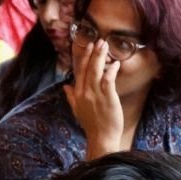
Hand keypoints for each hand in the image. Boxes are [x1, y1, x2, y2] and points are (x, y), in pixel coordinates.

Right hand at [63, 40, 122, 158]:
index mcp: (77, 94)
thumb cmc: (92, 125)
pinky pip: (108, 79)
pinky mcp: (107, 97)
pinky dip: (111, 70)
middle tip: (97, 41)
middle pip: (87, 68)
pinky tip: (115, 64)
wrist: (101, 138)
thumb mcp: (77, 110)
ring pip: (96, 71)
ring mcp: (95, 94)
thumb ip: (71, 97)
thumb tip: (65, 86)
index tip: (87, 46)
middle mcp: (84, 92)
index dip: (83, 58)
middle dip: (92, 53)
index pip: (79, 72)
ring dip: (100, 57)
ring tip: (104, 45)